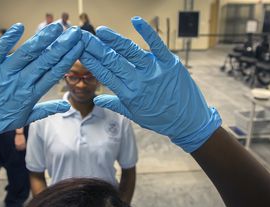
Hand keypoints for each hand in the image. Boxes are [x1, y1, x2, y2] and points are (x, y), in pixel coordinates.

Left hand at [0, 23, 83, 165]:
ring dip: (42, 39)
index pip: (54, 73)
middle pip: (44, 61)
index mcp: (30, 95)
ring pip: (26, 54)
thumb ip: (47, 109)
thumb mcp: (25, 118)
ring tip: (56, 28)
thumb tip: (67, 106)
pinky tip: (20, 26)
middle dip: (61, 45)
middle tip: (74, 33)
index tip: (79, 46)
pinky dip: (9, 38)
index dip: (68, 58)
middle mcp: (19, 83)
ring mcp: (2, 74)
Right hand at [80, 17, 220, 152]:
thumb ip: (115, 104)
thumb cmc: (161, 120)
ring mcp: (155, 71)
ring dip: (115, 40)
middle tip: (82, 36)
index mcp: (129, 95)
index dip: (91, 61)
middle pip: (113, 61)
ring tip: (101, 31)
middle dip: (96, 48)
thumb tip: (96, 98)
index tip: (80, 51)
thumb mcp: (135, 115)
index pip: (105, 74)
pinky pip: (157, 44)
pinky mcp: (170, 63)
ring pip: (131, 52)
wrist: (190, 122)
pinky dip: (147, 31)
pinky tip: (135, 20)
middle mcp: (140, 82)